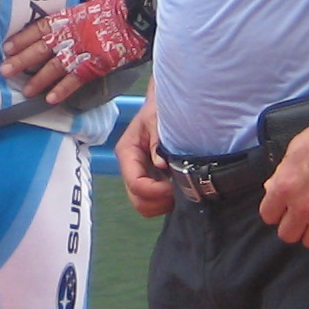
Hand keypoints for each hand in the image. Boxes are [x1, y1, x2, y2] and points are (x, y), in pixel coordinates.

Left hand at [0, 0, 148, 103]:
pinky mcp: (95, 65)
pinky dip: (62, 90)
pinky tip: (49, 99)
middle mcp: (71, 34)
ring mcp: (82, 50)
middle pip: (42, 48)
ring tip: (25, 90)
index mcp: (70, 16)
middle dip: (23, 60)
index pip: (41, 27)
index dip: (23, 37)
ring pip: (55, 66)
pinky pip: (75, 79)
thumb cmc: (120, 6)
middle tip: (5, 70)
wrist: (139, 19)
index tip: (7, 46)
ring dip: (38, 78)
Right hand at [111, 100, 170, 219]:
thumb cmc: (159, 108)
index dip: (155, 191)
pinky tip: (179, 188)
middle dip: (158, 201)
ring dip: (162, 203)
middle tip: (179, 192)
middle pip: (137, 199)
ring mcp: (139, 174)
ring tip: (180, 190)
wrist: (163, 104)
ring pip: (144, 204)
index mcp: (127, 152)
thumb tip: (161, 164)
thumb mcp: (157, 119)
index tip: (174, 187)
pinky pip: (154, 200)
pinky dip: (166, 200)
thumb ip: (157, 141)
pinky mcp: (150, 178)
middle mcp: (130, 167)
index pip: (135, 183)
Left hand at [257, 112, 308, 248]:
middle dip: (294, 225)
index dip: (276, 211)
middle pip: (288, 235)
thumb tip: (273, 189)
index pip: (268, 215)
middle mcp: (302, 206)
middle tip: (303, 215)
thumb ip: (282, 173)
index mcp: (285, 187)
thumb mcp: (295, 149)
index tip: (283, 208)